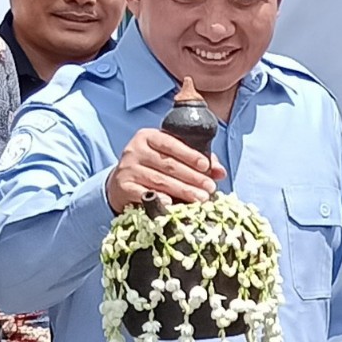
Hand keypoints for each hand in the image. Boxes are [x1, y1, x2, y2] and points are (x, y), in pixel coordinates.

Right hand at [106, 130, 224, 212]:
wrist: (122, 182)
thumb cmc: (154, 167)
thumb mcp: (172, 157)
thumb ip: (196, 160)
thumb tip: (220, 171)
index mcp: (148, 137)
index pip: (171, 143)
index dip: (190, 155)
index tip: (206, 166)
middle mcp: (134, 150)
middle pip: (168, 164)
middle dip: (192, 177)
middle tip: (209, 188)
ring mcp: (127, 169)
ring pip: (159, 180)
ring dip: (183, 190)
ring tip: (201, 198)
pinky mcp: (122, 186)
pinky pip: (143, 193)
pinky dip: (159, 198)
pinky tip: (171, 204)